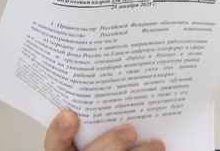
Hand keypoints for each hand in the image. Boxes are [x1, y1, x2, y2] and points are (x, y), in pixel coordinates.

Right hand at [44, 110, 164, 150]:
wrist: (121, 144)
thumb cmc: (108, 134)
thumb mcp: (95, 123)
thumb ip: (98, 112)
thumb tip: (118, 76)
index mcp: (69, 150)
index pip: (56, 145)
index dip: (60, 132)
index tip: (70, 115)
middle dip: (109, 144)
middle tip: (128, 131)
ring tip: (156, 143)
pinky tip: (163, 148)